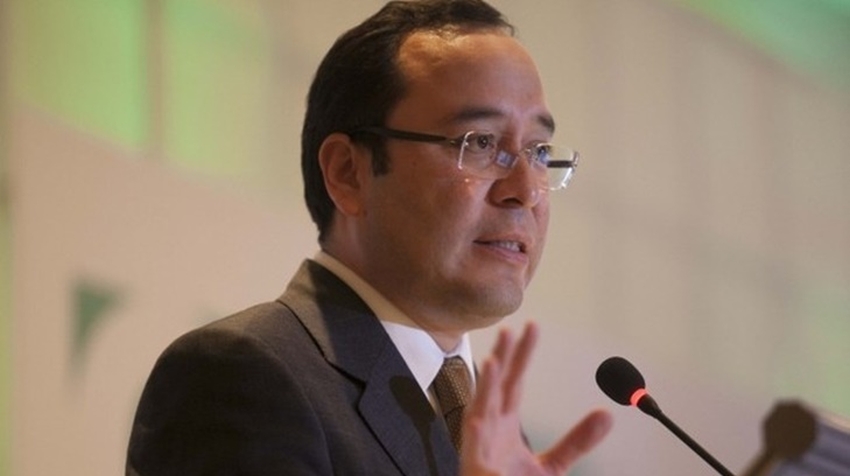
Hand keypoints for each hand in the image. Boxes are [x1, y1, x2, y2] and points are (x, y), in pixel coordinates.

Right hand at [460, 322, 612, 475]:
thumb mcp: (552, 465)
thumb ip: (577, 441)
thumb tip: (607, 416)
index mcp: (504, 424)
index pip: (514, 382)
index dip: (523, 355)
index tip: (532, 328)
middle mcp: (489, 428)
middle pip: (498, 385)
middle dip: (504, 357)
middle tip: (512, 329)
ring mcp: (479, 445)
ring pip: (481, 406)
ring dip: (487, 383)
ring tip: (496, 357)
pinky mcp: (474, 464)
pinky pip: (474, 443)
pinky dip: (476, 424)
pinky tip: (479, 410)